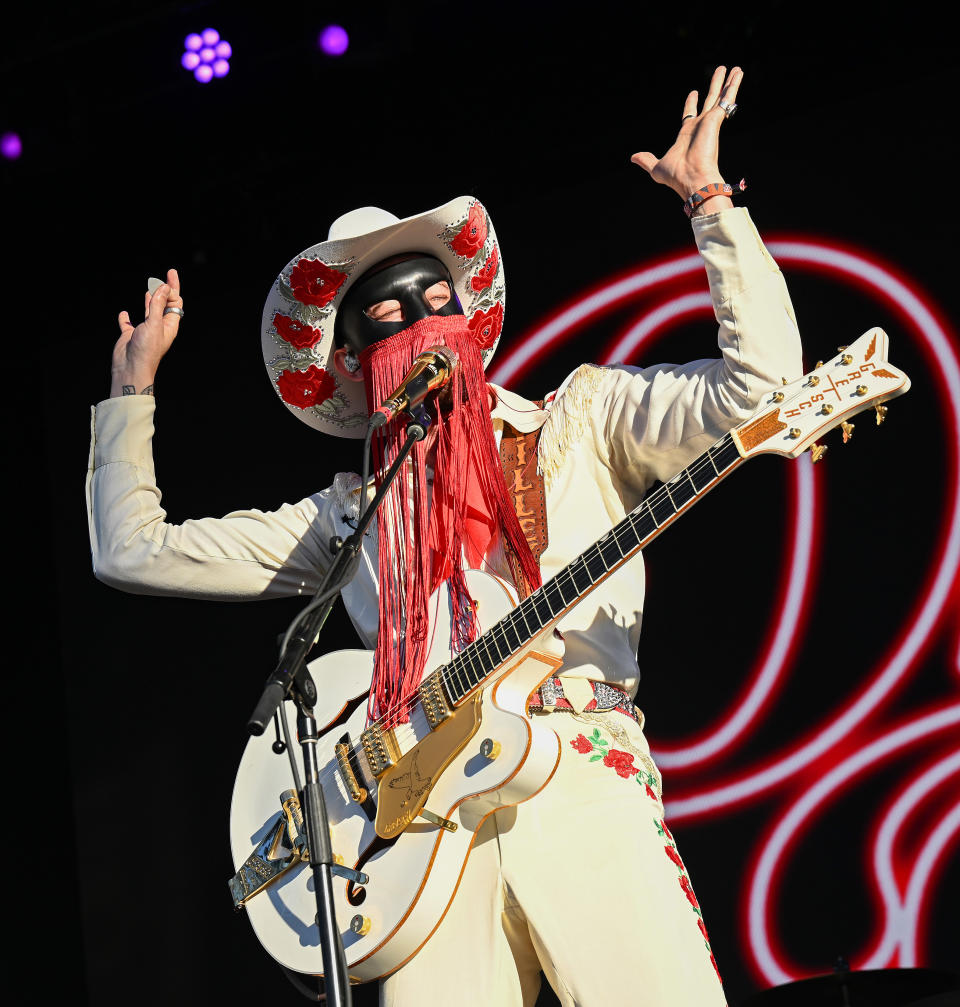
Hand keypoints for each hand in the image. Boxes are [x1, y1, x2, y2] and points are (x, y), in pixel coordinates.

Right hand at [110, 268, 182, 396]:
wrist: (131, 368)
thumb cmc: (146, 350)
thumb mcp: (154, 323)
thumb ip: (157, 305)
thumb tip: (164, 288)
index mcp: (169, 324)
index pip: (175, 303)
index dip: (172, 289)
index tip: (169, 276)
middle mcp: (158, 326)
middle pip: (164, 305)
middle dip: (164, 291)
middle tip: (165, 277)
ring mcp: (144, 330)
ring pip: (149, 312)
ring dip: (149, 301)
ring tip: (150, 289)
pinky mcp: (130, 335)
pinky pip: (128, 324)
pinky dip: (125, 318)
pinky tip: (124, 313)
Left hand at [631, 66, 741, 207]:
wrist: (692, 179)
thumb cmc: (677, 177)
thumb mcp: (656, 167)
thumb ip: (646, 160)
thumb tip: (633, 158)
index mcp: (687, 135)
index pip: (690, 115)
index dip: (691, 104)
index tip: (693, 93)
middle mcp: (700, 127)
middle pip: (709, 101)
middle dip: (714, 87)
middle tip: (720, 73)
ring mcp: (710, 122)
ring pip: (720, 97)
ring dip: (728, 82)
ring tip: (736, 68)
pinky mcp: (716, 119)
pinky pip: (727, 98)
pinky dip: (733, 85)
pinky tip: (738, 73)